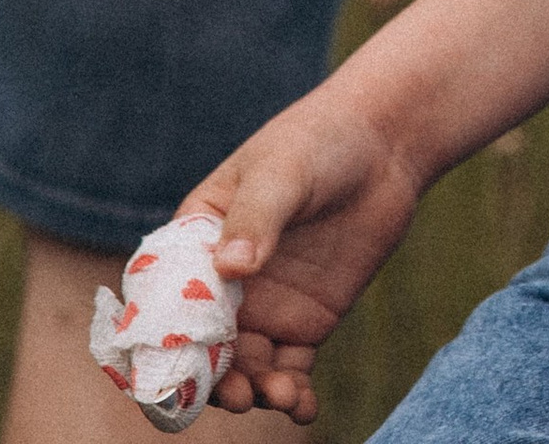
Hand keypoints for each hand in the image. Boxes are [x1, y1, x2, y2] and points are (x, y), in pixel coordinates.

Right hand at [181, 84, 424, 418]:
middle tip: (240, 394)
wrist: (385, 146)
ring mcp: (264, 307)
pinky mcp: (304, 322)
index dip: (163, 341)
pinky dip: (292, 395)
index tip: (177, 372)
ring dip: (255, 392)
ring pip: (245, 368)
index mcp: (198, 240)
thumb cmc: (318, 141)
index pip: (165, 299)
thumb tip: (231, 268)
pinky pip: (289, 370)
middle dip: (214, 380)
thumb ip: (256, 218)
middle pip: (203, 348)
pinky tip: (304, 406)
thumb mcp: (281, 171)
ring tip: (281, 397)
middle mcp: (223, 283)